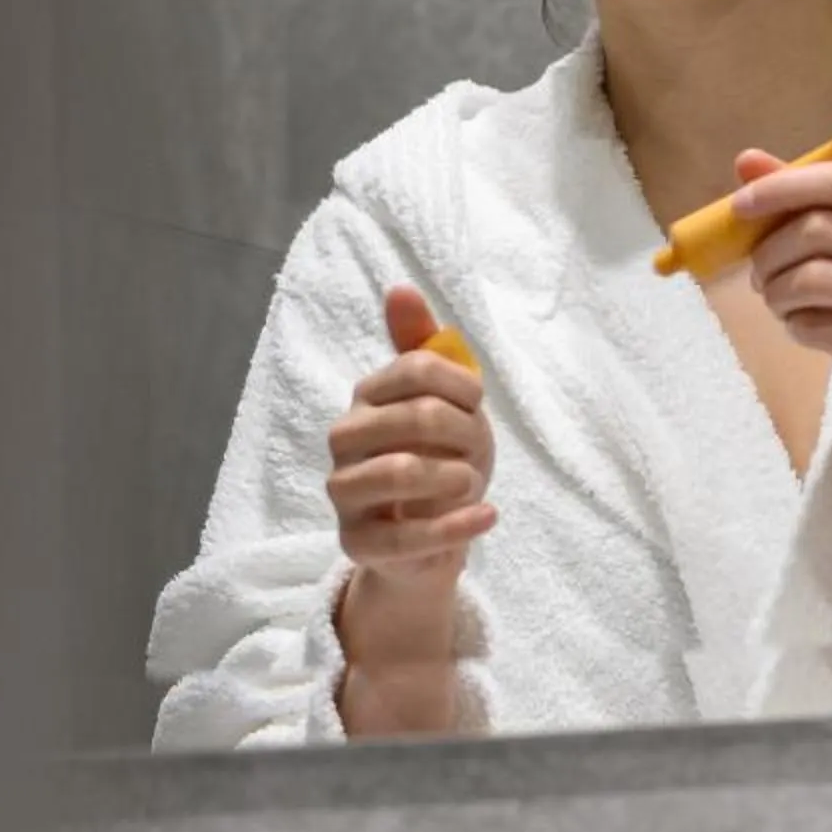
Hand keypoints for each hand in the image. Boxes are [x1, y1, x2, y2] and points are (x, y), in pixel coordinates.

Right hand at [328, 286, 497, 592]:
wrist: (430, 536)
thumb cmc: (438, 460)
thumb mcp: (444, 403)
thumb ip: (424, 350)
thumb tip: (401, 288)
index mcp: (367, 398)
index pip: (417, 368)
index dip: (462, 385)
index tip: (477, 404)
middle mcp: (345, 439)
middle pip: (413, 416)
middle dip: (463, 432)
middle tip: (477, 449)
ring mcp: (344, 492)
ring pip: (399, 472)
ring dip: (455, 476)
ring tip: (471, 482)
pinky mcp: (355, 542)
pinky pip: (406, 536)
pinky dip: (458, 526)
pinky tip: (487, 516)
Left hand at [734, 147, 831, 465]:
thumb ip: (795, 199)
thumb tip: (746, 159)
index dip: (783, 187)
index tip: (738, 206)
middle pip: (819, 230)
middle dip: (769, 254)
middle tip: (759, 276)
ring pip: (813, 279)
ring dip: (777, 293)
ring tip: (778, 302)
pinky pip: (817, 327)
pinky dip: (795, 327)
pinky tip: (805, 329)